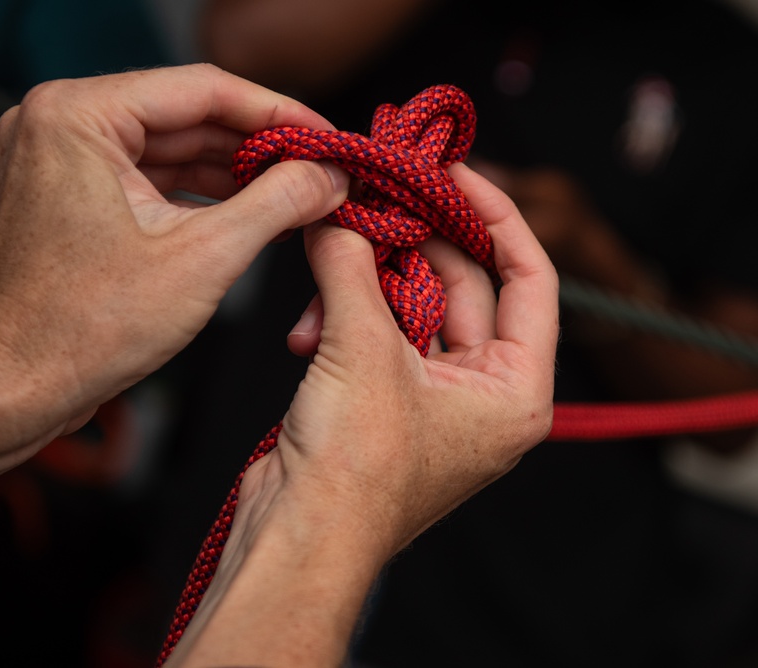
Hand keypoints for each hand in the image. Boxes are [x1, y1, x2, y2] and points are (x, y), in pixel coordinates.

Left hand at [0, 64, 349, 514]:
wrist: (11, 388)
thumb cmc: (81, 331)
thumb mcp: (201, 259)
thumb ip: (276, 204)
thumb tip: (328, 175)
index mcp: (77, 115)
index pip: (203, 89)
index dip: (279, 112)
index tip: (329, 138)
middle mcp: (60, 122)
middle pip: (187, 115)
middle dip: (260, 146)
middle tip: (323, 170)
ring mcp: (59, 157)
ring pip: (170, 148)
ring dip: (234, 171)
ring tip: (300, 193)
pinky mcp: (67, 193)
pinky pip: (147, 177)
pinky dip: (198, 195)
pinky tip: (251, 211)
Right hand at [168, 163, 557, 666]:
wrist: (296, 538)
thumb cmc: (354, 472)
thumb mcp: (362, 350)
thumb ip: (353, 266)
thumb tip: (336, 211)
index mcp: (515, 391)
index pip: (530, 279)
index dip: (495, 217)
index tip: (454, 172)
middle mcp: (482, 395)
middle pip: (461, 284)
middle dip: (411, 241)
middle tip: (374, 195)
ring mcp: (432, 399)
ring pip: (409, 305)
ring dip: (363, 283)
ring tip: (327, 270)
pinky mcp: (383, 402)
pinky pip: (374, 333)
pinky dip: (341, 318)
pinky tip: (305, 327)